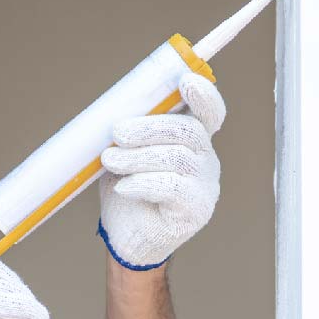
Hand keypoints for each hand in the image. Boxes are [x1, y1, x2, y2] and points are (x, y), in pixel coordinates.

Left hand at [97, 71, 225, 268]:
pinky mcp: (196, 210)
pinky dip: (142, 183)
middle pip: (188, 131)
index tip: (186, 80)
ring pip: (176, 158)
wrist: (127, 237)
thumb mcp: (125, 153)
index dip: (204, 95)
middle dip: (149, 127)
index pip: (209, 112)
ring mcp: (205, 185)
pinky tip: (123, 188)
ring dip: (138, 157)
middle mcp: (204, 158)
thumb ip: (128, 132)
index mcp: (190, 138)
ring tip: (110, 160)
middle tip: (118, 133)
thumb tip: (113, 109)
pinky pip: (172, 188)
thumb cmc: (127, 189)